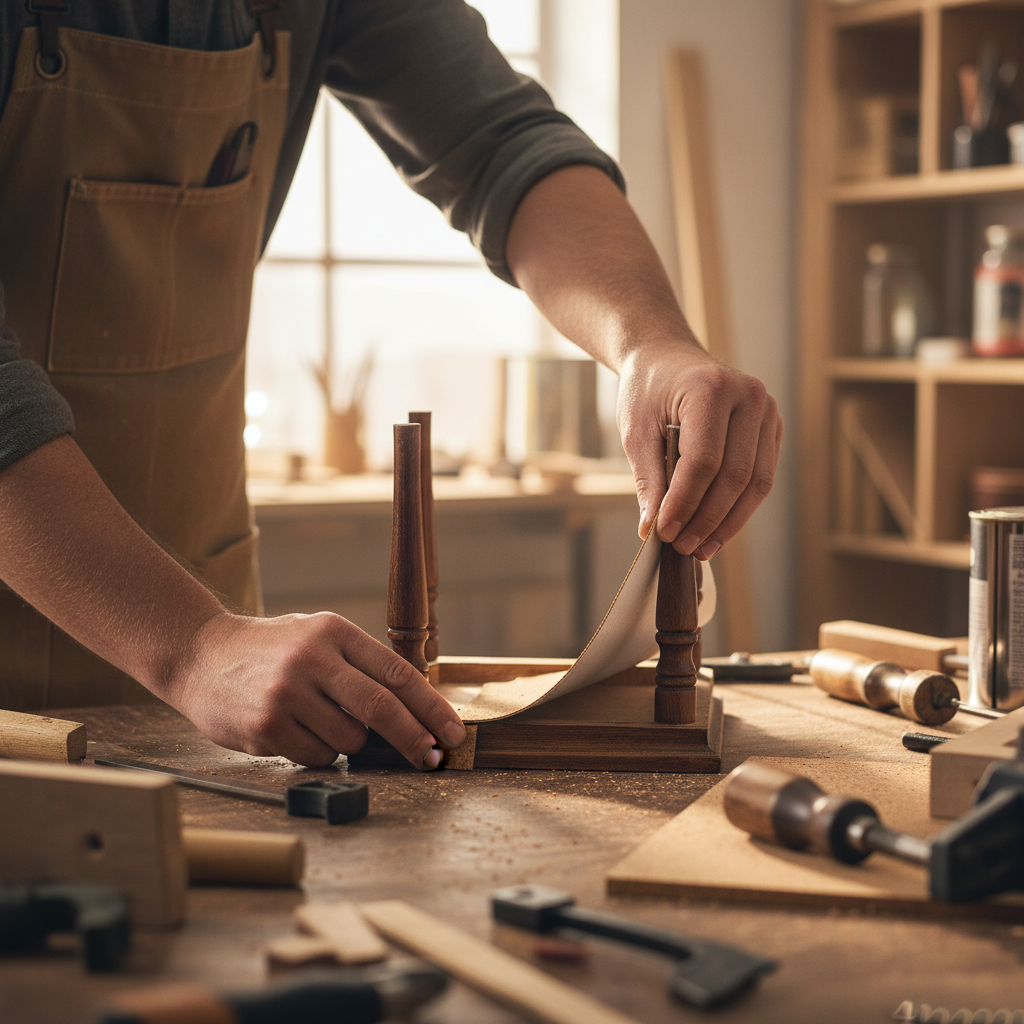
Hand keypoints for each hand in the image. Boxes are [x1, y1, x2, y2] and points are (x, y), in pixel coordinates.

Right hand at [166, 611, 465, 768]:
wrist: (200, 654)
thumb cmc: (272, 648)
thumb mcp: (317, 636)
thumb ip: (360, 664)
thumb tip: (417, 709)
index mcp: (333, 632)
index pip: (396, 673)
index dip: (431, 706)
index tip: (452, 730)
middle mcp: (311, 660)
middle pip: (381, 709)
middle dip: (415, 739)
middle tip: (432, 758)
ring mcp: (287, 695)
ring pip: (349, 740)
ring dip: (352, 743)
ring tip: (324, 721)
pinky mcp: (266, 727)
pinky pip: (317, 756)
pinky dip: (320, 752)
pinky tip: (297, 730)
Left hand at [617, 340, 782, 558]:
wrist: (666, 358)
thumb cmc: (648, 390)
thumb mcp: (636, 430)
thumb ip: (648, 478)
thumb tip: (653, 528)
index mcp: (711, 389)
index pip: (703, 460)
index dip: (685, 502)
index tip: (665, 532)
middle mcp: (749, 396)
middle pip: (735, 475)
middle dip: (707, 518)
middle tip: (682, 547)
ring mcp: (768, 411)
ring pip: (757, 483)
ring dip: (729, 522)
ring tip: (701, 548)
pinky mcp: (772, 428)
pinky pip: (762, 478)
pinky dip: (739, 508)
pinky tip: (716, 530)